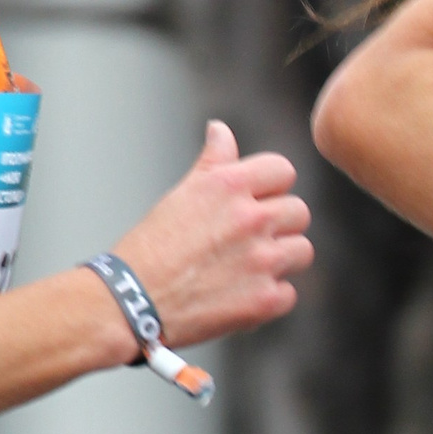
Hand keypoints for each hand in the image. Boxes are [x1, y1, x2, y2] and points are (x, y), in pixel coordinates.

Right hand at [115, 121, 313, 345]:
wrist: (130, 303)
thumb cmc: (150, 248)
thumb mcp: (181, 194)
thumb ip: (213, 161)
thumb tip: (220, 130)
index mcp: (230, 186)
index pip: (283, 171)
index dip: (272, 187)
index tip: (258, 202)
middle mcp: (251, 219)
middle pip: (298, 212)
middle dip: (279, 224)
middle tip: (251, 240)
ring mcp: (262, 260)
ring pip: (302, 250)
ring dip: (282, 259)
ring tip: (250, 267)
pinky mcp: (264, 300)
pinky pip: (289, 292)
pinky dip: (269, 297)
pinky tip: (241, 295)